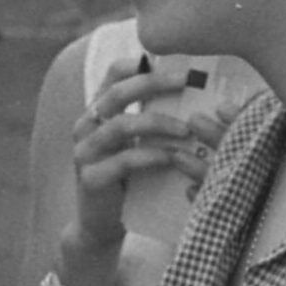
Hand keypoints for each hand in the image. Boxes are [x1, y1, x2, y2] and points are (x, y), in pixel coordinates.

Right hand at [66, 64, 236, 255]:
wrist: (103, 224)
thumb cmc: (131, 178)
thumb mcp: (139, 143)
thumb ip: (154, 118)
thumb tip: (200, 92)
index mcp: (98, 111)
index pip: (114, 73)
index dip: (141, 63)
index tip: (176, 61)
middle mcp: (86, 126)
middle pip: (116, 93)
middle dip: (153, 83)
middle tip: (188, 81)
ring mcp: (84, 152)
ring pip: (120, 125)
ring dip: (157, 123)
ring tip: (186, 129)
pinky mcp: (90, 179)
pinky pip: (123, 161)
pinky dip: (150, 156)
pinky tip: (172, 158)